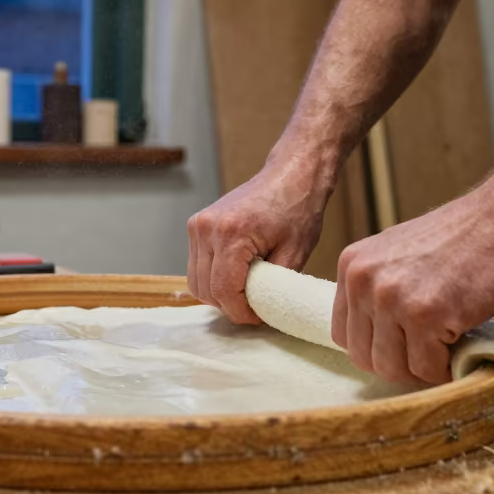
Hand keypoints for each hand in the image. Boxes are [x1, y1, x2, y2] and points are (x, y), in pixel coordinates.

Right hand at [188, 155, 332, 323]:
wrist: (290, 175)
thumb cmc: (297, 209)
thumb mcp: (294, 254)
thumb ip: (273, 287)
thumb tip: (260, 313)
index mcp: (231, 233)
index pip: (224, 291)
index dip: (241, 313)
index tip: (259, 318)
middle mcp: (207, 228)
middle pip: (205, 290)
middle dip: (229, 306)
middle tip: (255, 308)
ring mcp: (197, 225)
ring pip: (195, 281)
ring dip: (218, 294)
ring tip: (246, 292)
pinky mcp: (196, 225)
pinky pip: (196, 266)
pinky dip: (212, 278)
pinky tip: (236, 276)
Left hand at [331, 187, 493, 383]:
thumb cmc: (461, 238)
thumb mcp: (397, 254)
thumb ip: (377, 289)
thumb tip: (374, 338)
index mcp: (351, 265)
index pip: (343, 333)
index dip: (375, 347)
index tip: (403, 345)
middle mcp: (363, 281)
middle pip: (362, 356)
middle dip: (397, 363)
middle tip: (429, 353)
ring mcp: (392, 299)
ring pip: (391, 368)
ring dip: (421, 369)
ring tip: (446, 349)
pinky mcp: (426, 315)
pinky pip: (427, 368)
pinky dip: (446, 369)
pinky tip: (460, 347)